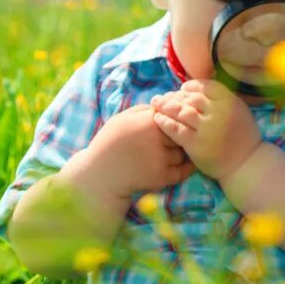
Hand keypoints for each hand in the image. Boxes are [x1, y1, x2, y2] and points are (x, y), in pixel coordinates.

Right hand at [65, 104, 195, 203]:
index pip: (175, 115)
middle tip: (173, 141)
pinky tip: (182, 165)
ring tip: (169, 154)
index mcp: (148, 121)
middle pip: (181, 133)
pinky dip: (185, 169)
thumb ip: (144, 110)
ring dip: (179, 153)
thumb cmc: (109, 143)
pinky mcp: (161, 177)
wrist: (99, 175)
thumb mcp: (122, 118)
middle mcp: (156, 138)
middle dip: (178, 137)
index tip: (170, 126)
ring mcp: (160, 158)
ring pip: (182, 152)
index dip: (173, 121)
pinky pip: (183, 171)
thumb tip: (164, 106)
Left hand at [151, 80, 261, 180]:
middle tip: (163, 97)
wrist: (246, 164)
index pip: (205, 87)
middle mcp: (219, 113)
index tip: (182, 89)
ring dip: (166, 106)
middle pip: (191, 98)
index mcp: (230, 102)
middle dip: (175, 95)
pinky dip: (165, 122)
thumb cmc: (242, 137)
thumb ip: (223, 99)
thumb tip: (197, 90)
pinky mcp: (196, 144)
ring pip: (182, 111)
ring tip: (157, 105)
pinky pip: (176, 130)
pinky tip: (158, 119)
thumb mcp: (240, 111)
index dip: (190, 86)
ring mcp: (207, 128)